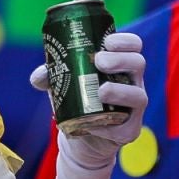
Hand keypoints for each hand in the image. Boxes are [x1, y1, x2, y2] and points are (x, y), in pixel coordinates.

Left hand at [29, 30, 148, 169]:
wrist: (80, 138)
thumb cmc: (76, 102)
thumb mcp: (61, 84)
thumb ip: (49, 76)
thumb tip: (39, 76)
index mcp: (120, 66)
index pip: (133, 46)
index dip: (124, 40)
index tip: (106, 41)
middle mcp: (132, 83)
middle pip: (138, 64)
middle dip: (120, 59)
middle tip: (99, 61)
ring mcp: (133, 108)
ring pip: (138, 96)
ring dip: (121, 91)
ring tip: (102, 91)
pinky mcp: (129, 130)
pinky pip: (127, 126)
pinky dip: (109, 124)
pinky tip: (94, 123)